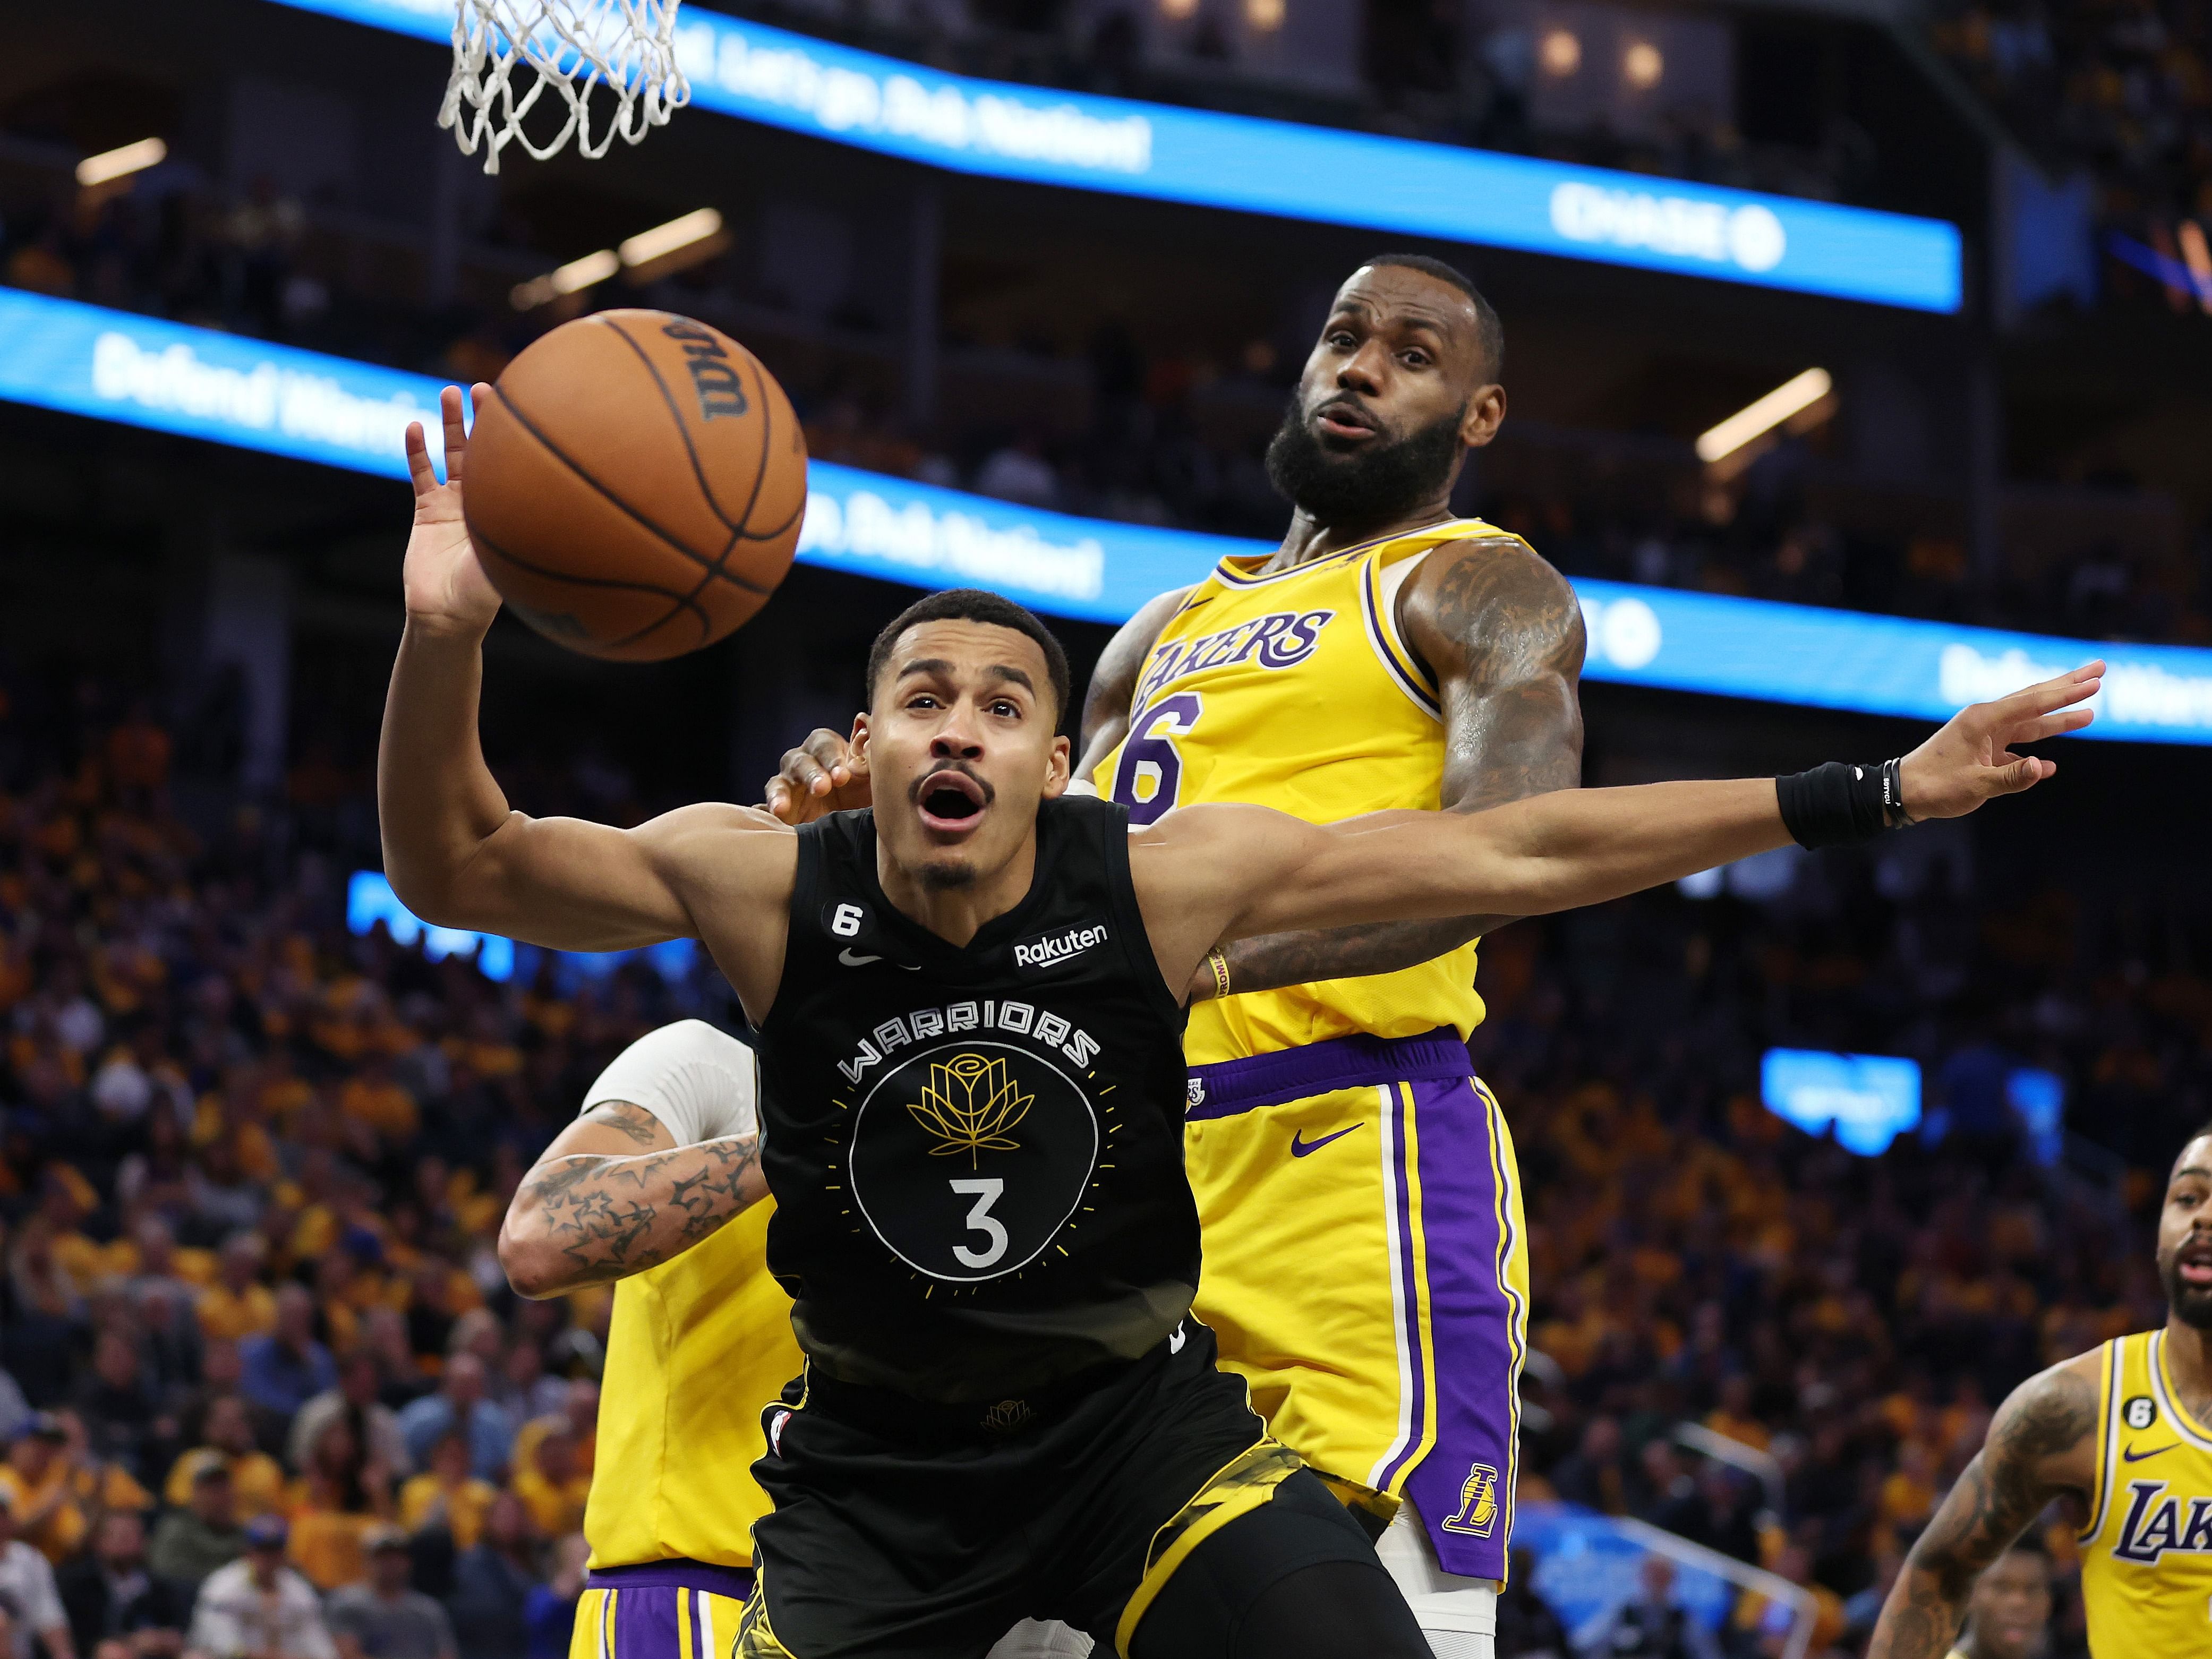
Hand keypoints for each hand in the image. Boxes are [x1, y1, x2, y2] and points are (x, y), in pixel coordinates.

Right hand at [401, 384, 502, 639]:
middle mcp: (485, 503)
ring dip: (450, 424)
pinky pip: (420, 475)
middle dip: (484, 419)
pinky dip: (416, 452)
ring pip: (452, 455)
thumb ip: (523, 537)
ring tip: (450, 392)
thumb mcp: (508, 561)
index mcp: (511, 510)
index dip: (514, 435)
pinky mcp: (426, 512)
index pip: (516, 463)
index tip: (519, 405)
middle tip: (484, 387)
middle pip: (485, 450)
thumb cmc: (483, 596)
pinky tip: (414, 427)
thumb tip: (560, 515)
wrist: (446, 616)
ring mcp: (455, 505)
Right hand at [763, 728, 869, 823]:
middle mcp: (804, 764)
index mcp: (828, 751)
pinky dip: (764, 812)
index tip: (842, 776)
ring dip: (780, 793)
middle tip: (822, 788)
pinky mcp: (780, 812)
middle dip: (810, 774)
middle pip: (799, 760)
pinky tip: (769, 818)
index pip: (824, 743)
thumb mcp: (874, 779)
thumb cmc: (866, 796)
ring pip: (777, 783)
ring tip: (782, 808)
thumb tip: (863, 725)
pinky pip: (765, 809)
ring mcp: (788, 788)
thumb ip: (870, 755)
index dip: (831, 757)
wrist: (858, 830)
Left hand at [1899, 661, 2100, 818]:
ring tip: (2089, 710)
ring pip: (2029, 721)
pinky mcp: (1982, 750)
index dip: (2067, 694)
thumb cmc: (1935, 788)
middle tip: (2100, 669)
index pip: (2034, 703)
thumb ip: (2011, 777)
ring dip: (2058, 716)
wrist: (1901, 792)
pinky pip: (2016, 745)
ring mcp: (1984, 734)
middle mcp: (1985, 720)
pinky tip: (2051, 761)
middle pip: (2035, 699)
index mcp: (1984, 721)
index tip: (2096, 681)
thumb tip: (2045, 767)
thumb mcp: (1975, 786)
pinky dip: (2035, 747)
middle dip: (2069, 686)